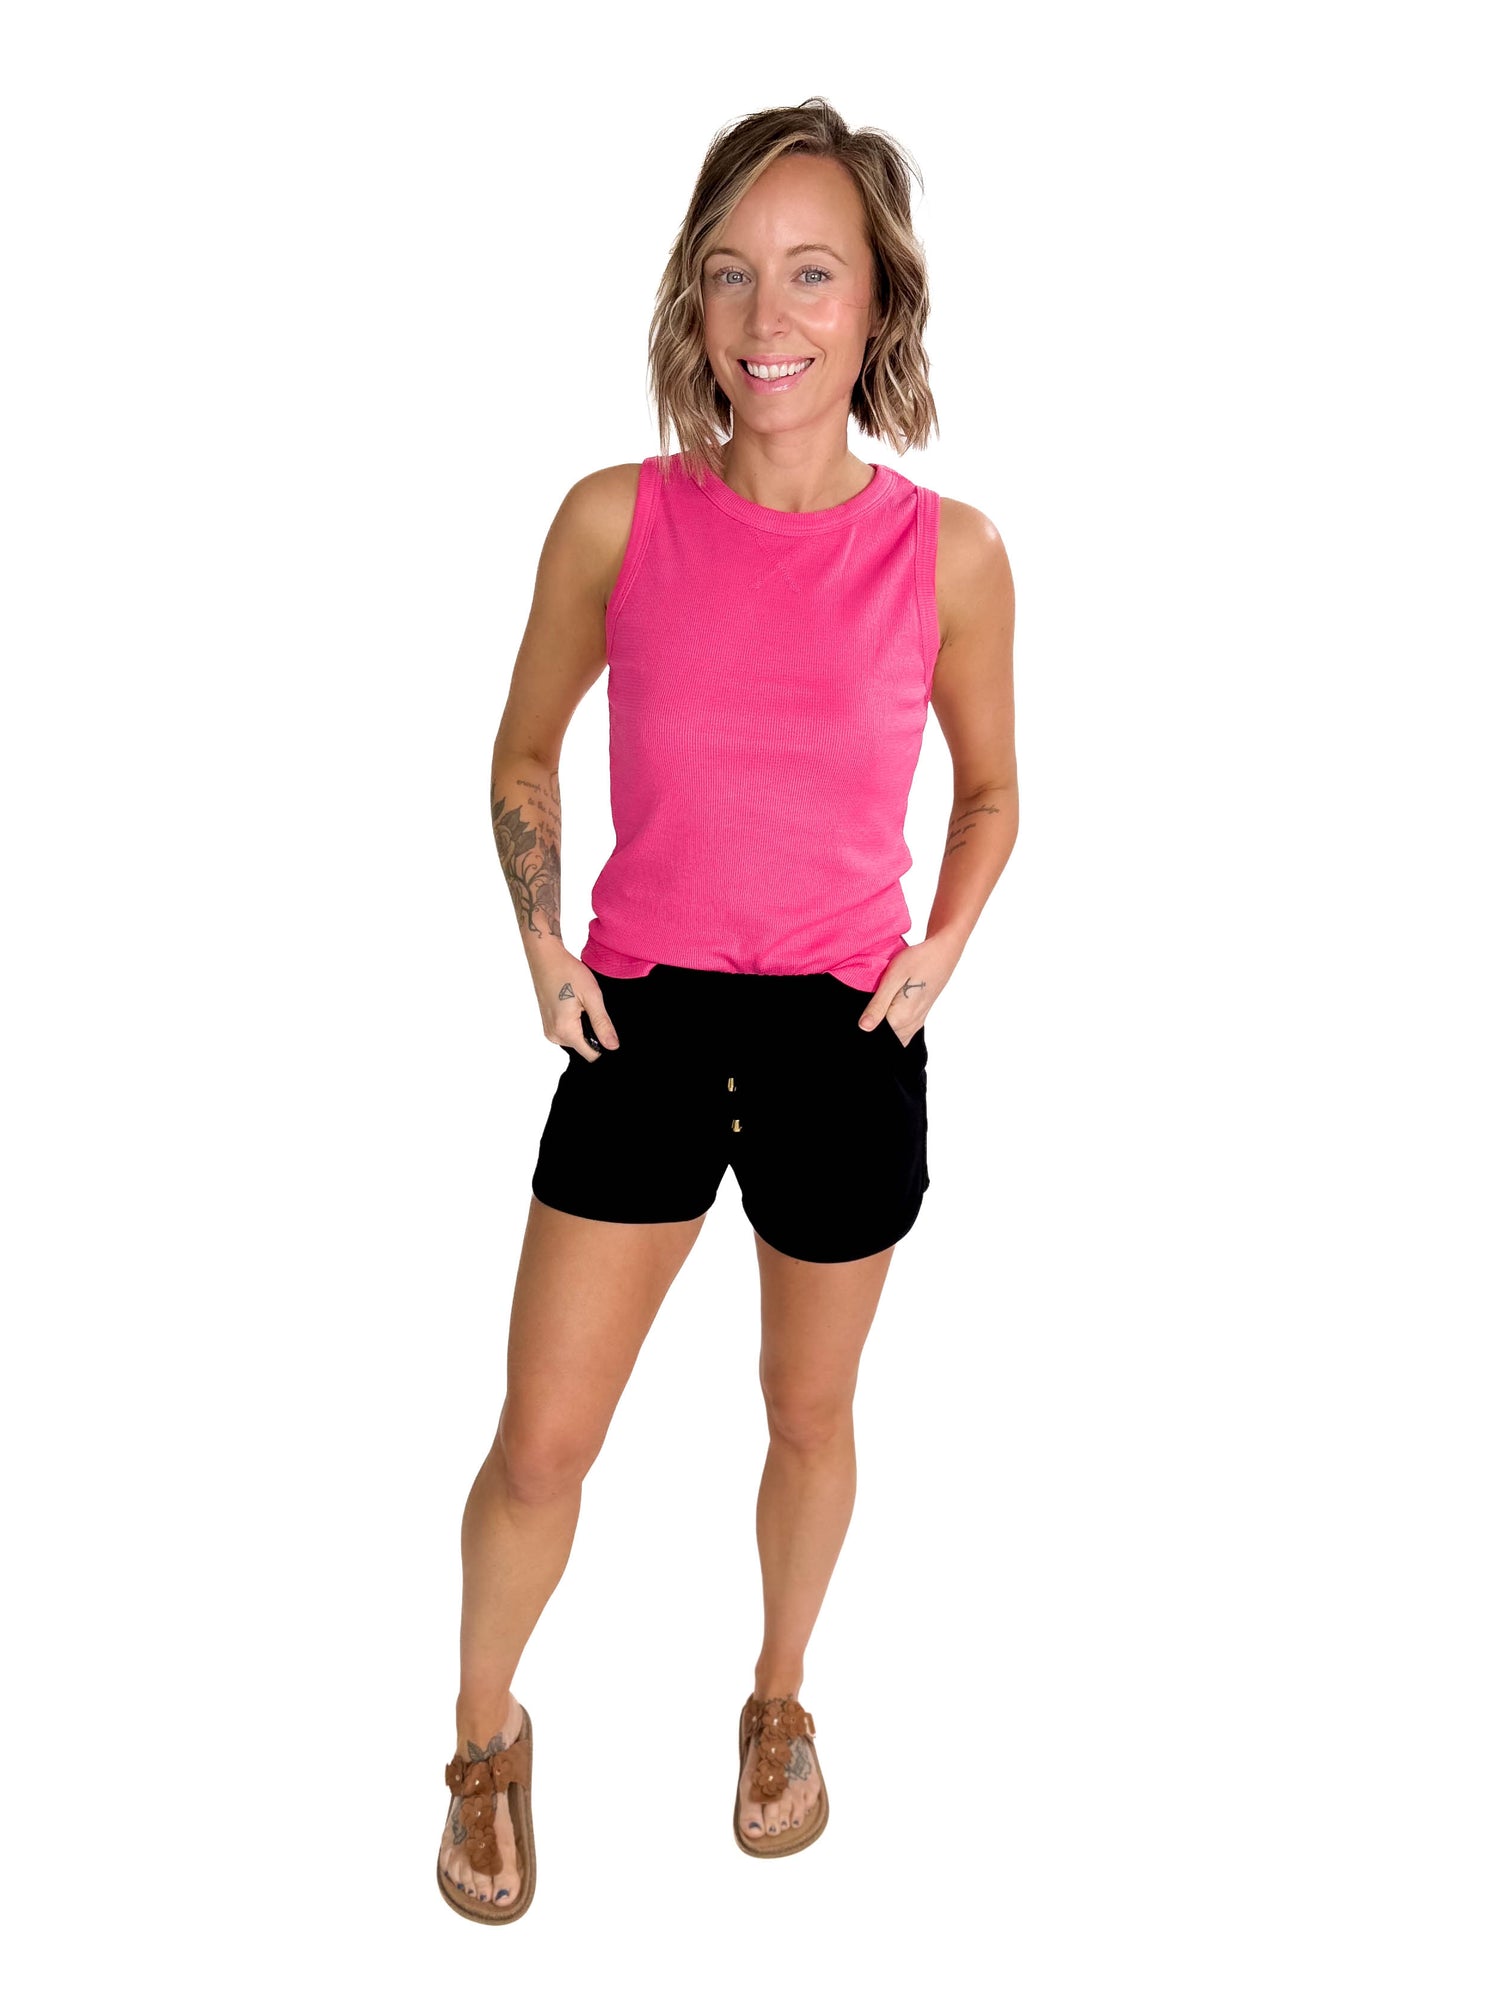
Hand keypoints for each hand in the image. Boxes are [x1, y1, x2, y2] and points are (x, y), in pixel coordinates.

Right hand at [529, 943, 618, 1062]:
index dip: (605, 1047)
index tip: (609, 1029)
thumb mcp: (592, 996)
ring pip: (576, 1040)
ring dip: (585, 1027)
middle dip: (595, 1034)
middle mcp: (554, 1035)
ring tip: (585, 1005)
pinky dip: (576, 1023)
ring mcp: (549, 1030)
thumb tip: (613, 1046)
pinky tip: (577, 1005)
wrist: (546, 958)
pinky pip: (568, 1032)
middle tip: (595, 1010)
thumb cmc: (568, 972)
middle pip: (584, 1047)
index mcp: (565, 1030)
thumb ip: (602, 1024)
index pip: (591, 1055)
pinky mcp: (548, 1024)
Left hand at [857, 940, 953, 1046]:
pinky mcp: (919, 1017)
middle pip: (886, 1041)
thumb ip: (878, 1005)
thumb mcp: (892, 979)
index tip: (856, 1020)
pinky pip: (903, 1032)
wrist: (942, 953)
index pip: (876, 1036)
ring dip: (883, 1030)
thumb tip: (864, 1027)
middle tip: (865, 1012)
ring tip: (874, 1010)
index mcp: (900, 1018)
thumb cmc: (917, 960)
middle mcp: (910, 1025)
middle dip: (873, 1032)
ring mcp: (917, 1022)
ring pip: (895, 1039)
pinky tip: (885, 1012)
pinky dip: (893, 1028)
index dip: (863, 1028)